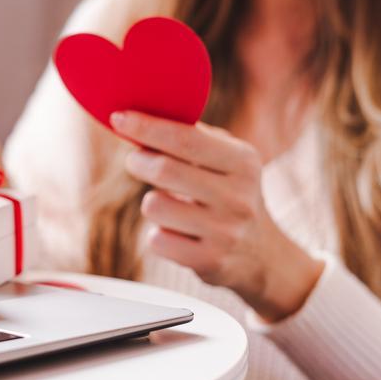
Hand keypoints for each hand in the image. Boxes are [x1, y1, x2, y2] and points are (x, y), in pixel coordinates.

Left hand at [111, 110, 323, 321]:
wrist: (261, 254)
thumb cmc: (229, 193)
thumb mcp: (227, 160)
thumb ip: (192, 138)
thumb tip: (139, 122)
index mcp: (243, 163)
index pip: (186, 138)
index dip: (147, 127)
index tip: (119, 118)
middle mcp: (239, 197)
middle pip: (165, 170)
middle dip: (138, 161)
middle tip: (135, 160)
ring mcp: (226, 232)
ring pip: (154, 206)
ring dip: (152, 202)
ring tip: (170, 205)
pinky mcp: (209, 261)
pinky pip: (157, 240)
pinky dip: (159, 234)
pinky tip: (178, 234)